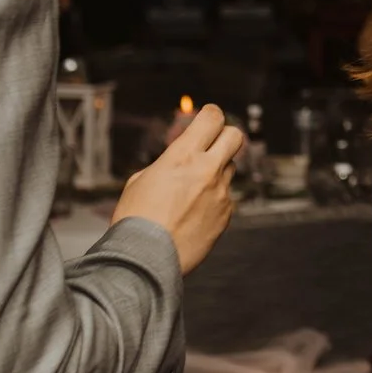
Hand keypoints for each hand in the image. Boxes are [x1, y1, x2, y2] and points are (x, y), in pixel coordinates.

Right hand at [114, 102, 244, 271]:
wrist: (146, 258)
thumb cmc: (136, 220)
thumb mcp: (141, 180)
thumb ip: (168, 163)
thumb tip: (180, 160)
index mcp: (183, 156)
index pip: (212, 118)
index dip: (211, 114)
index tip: (208, 117)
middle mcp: (208, 170)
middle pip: (236, 136)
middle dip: (225, 136)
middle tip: (213, 144)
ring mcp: (221, 192)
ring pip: (230, 168)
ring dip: (216, 171)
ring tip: (191, 190)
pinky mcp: (227, 213)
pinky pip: (226, 197)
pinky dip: (214, 199)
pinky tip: (193, 213)